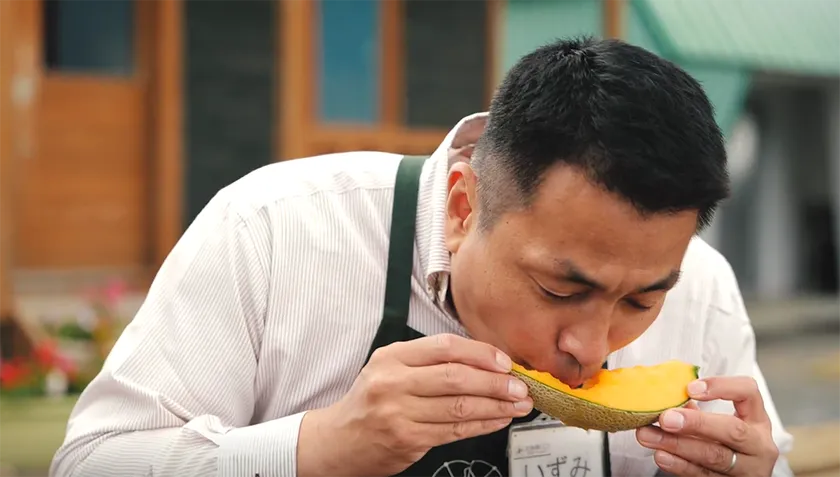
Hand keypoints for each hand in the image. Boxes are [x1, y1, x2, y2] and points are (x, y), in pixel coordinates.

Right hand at [296, 333, 533, 476]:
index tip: (505, 362)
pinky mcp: (408, 440)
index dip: (481, 354)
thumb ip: (429, 362)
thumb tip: (484, 362)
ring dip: (497, 407)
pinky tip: (498, 420)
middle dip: (496, 383)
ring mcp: (399, 413)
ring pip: (460, 407)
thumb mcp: (389, 368)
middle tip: (520, 387)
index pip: (445, 347)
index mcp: (392, 357)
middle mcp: (393, 382)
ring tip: (518, 405)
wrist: (339, 440)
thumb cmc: (371, 401)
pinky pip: (455, 431)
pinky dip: (482, 425)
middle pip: (456, 378)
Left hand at [635, 376, 779, 475]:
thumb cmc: (725, 442)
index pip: (748, 392)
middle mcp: (758, 445)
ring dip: (677, 445)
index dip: (721, 387)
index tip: (690, 388)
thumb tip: (663, 397)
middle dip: (696, 423)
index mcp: (757, 420)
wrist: (739, 474)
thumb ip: (697, 409)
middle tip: (666, 418)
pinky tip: (661, 455)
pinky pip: (703, 475)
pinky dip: (679, 465)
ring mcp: (748, 469)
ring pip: (714, 456)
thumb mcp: (721, 422)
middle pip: (733, 431)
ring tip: (649, 435)